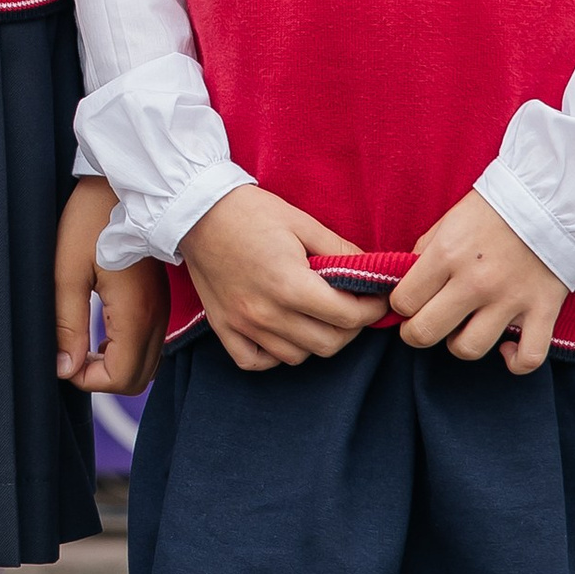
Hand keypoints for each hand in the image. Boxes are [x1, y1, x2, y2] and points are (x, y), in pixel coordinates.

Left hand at [53, 177, 165, 392]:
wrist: (120, 185)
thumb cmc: (90, 220)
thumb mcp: (67, 273)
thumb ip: (68, 326)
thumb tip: (65, 368)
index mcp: (135, 313)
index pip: (122, 378)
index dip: (89, 380)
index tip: (64, 361)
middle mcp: (156, 316)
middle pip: (138, 378)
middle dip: (103, 379)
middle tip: (71, 357)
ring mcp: (162, 308)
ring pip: (148, 364)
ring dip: (116, 366)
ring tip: (84, 346)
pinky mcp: (159, 299)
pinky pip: (151, 343)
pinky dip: (127, 351)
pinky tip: (102, 334)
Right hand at [180, 183, 387, 372]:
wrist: (196, 211)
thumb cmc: (251, 212)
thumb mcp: (303, 222)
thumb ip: (341, 250)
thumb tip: (372, 270)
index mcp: (290, 284)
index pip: (348, 317)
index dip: (372, 310)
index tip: (378, 299)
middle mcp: (266, 312)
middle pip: (328, 344)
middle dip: (351, 328)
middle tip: (354, 308)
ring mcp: (243, 324)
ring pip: (297, 357)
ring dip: (316, 341)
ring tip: (319, 317)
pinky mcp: (223, 328)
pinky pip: (256, 362)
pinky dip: (275, 355)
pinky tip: (283, 333)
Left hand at [391, 189, 568, 372]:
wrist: (552, 199)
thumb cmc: (494, 209)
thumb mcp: (448, 221)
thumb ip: (424, 254)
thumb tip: (403, 286)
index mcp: (447, 254)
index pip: (403, 301)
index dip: (400, 305)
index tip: (409, 301)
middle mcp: (476, 281)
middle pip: (425, 333)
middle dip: (416, 332)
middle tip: (425, 322)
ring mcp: (511, 299)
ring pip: (468, 349)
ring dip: (460, 343)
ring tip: (465, 326)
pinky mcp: (543, 310)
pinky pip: (528, 358)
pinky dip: (514, 361)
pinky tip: (505, 347)